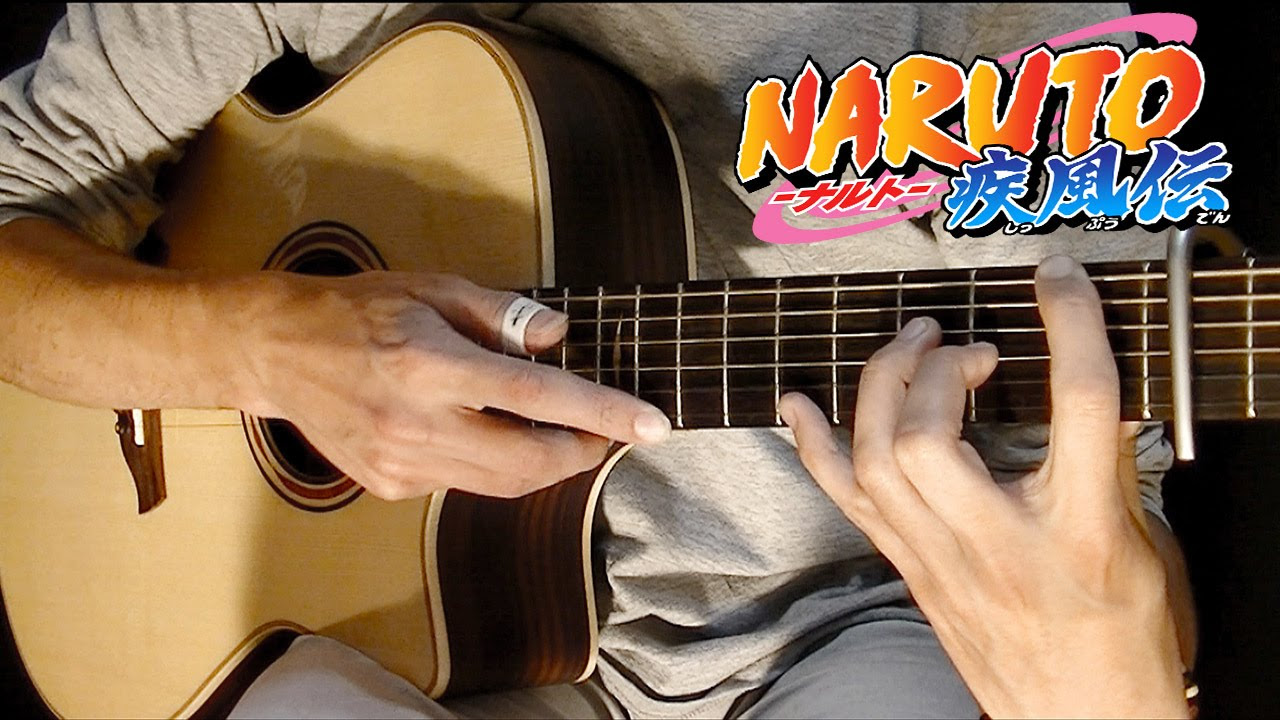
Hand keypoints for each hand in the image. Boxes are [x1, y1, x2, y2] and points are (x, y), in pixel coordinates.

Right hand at [234, 270, 670, 500]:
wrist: (276, 353)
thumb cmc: (358, 309)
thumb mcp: (434, 288)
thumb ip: (504, 315)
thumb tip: (562, 338)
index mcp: (431, 366)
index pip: (538, 397)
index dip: (602, 414)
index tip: (651, 426)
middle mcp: (417, 424)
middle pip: (529, 461)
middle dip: (581, 451)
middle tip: (606, 432)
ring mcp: (401, 464)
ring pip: (502, 484)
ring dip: (544, 464)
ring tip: (559, 433)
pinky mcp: (389, 486)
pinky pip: (464, 484)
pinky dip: (494, 465)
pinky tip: (486, 433)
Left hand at [780, 256, 1186, 717]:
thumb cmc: (1120, 638)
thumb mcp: (1142, 539)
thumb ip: (1109, 457)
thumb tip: (1088, 383)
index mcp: (1083, 530)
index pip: (1078, 404)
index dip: (1068, 324)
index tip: (1055, 276)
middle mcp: (1000, 545)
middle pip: (931, 438)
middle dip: (934, 369)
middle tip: (960, 342)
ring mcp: (941, 560)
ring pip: (875, 463)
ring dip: (880, 389)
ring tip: (908, 350)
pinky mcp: (909, 567)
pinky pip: (844, 500)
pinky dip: (813, 444)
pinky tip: (796, 404)